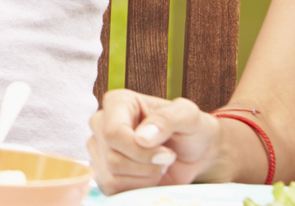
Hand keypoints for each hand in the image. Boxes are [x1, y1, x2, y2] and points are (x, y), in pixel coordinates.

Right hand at [87, 90, 219, 193]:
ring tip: (158, 166)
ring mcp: (99, 149)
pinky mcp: (103, 172)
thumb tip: (142, 137)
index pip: (113, 133)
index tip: (167, 154)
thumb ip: (167, 119)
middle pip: (112, 158)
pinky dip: (137, 189)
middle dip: (146, 167)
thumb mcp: (188, 116)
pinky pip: (111, 190)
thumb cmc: (190, 129)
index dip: (140, 151)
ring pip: (111, 177)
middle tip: (166, 159)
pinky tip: (149, 177)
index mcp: (117, 103)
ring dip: (144, 179)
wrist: (195, 153)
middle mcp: (101, 124)